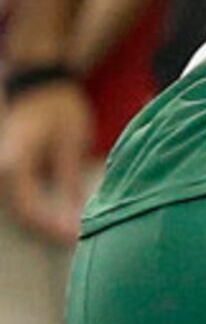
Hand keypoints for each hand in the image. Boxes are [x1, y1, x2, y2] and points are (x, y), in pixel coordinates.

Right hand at [0, 82, 97, 245]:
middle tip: (78, 241)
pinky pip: (21, 196)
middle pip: (22, 213)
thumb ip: (68, 181)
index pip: (30, 210)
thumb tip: (73, 217)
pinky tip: (63, 218)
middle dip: (50, 230)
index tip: (76, 239)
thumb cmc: (58, 108)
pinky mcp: (10, 166)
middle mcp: (2, 167)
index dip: (53, 229)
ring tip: (73, 233)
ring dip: (44, 222)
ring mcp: (3, 166)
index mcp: (14, 164)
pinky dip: (40, 209)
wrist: (41, 82)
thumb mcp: (70, 144)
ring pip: (20, 207)